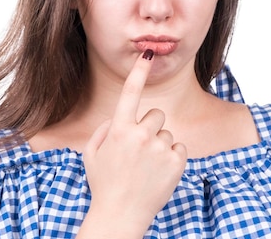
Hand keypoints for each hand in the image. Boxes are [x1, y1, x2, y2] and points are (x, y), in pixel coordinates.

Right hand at [80, 50, 186, 236]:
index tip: (148, 53)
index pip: (130, 92)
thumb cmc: (103, 185)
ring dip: (161, 146)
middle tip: (141, 151)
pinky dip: (172, 158)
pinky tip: (159, 173)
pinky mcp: (176, 162)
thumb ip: (104, 130)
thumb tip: (118, 118)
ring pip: (168, 133)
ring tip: (148, 168)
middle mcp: (140, 135)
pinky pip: (179, 147)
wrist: (119, 217)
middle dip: (151, 128)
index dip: (139, 71)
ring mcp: (159, 148)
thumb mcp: (91, 154)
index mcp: (118, 129)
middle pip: (156, 115)